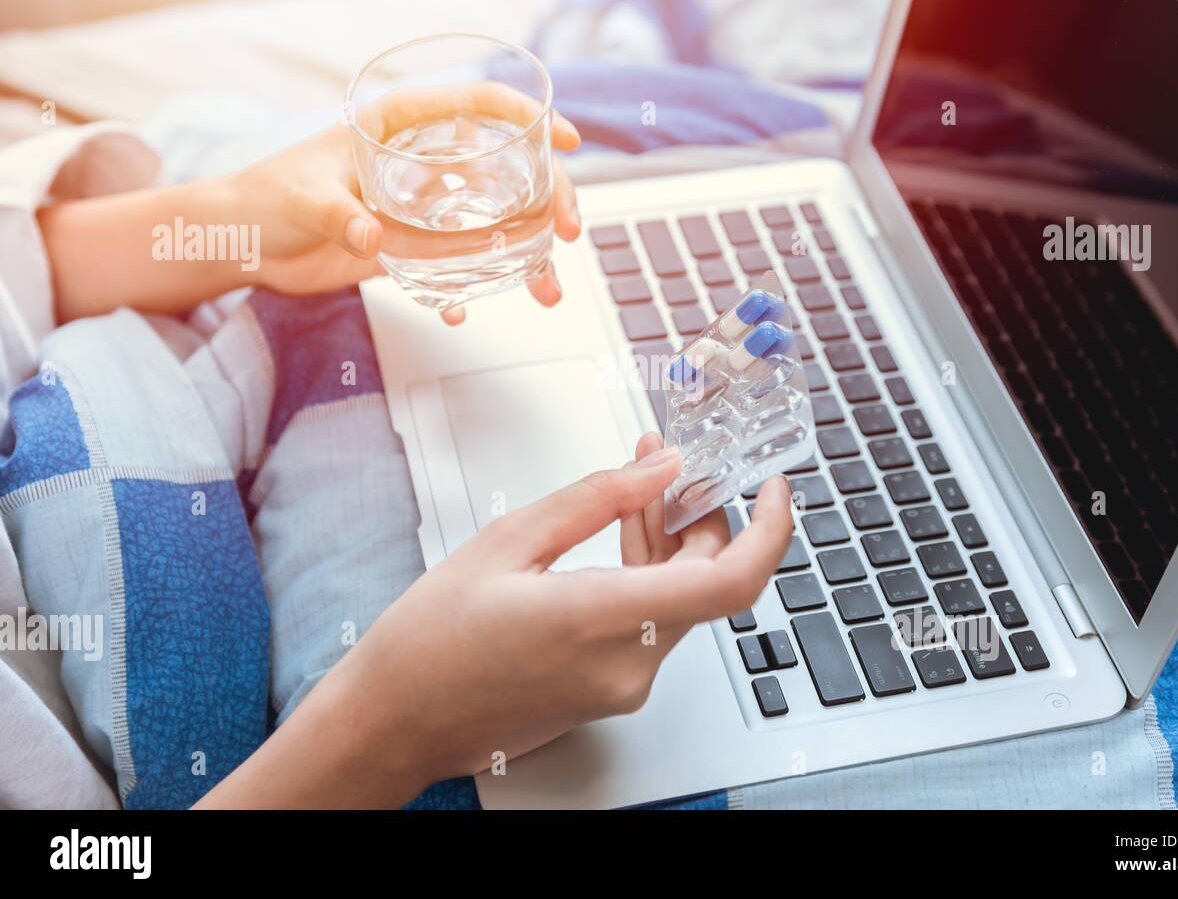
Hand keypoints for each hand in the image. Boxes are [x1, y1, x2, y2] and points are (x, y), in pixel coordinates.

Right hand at [197, 433, 792, 807]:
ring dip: (672, 543)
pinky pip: (652, 625)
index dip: (770, 529)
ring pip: (680, 601)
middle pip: (709, 582)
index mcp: (602, 621)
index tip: (774, 486)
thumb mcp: (507, 543)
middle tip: (673, 463)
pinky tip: (623, 536)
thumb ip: (597, 500)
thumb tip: (661, 468)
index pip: (731, 582)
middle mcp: (628, 665)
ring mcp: (622, 686)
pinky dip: (648, 577)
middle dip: (703, 515)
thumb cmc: (428, 642)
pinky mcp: (610, 693)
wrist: (394, 722)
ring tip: (638, 486)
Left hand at [228, 92, 581, 320]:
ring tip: (546, 286)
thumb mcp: (301, 198)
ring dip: (524, 253)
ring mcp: (418, 207)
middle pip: (502, 169)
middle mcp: (418, 163)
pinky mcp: (407, 247)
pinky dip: (466, 290)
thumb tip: (371, 236)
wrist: (238, 243)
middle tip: (567, 230)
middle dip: (546, 197)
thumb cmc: (262, 198)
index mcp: (398, 127)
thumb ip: (339, 214)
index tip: (564, 141)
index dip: (527, 117)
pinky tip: (463, 312)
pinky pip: (452, 267)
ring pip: (489, 222)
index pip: (476, 106)